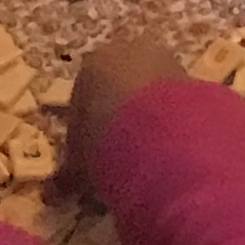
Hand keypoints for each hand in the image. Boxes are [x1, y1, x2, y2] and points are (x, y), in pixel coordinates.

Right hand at [58, 24, 186, 190]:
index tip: (91, 153)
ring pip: (150, 90)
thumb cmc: (104, 139)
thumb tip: (52, 193)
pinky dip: (172, 118)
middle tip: (121, 152)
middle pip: (120, 85)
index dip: (88, 126)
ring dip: (148, 115)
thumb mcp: (79, 161)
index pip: (84, 93)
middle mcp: (128, 51)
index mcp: (92, 64)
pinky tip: (170, 145)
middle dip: (120, 115)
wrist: (158, 131)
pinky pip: (175, 99)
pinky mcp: (192, 74)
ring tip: (148, 153)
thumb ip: (68, 173)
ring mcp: (164, 58)